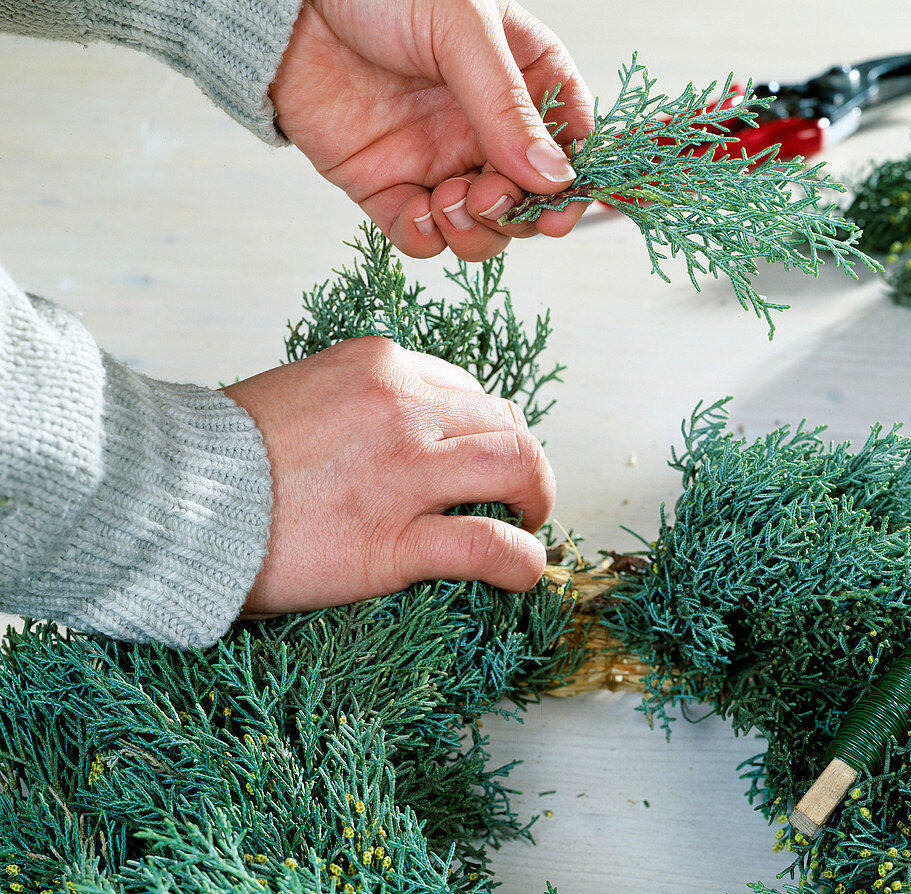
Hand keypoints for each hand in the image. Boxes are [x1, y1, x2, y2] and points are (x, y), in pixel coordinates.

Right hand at [222, 336, 554, 617]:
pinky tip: (524, 573)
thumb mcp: (304, 390)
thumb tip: (405, 423)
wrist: (171, 496)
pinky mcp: (394, 540)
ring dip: (537, 495)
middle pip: (503, 423)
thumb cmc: (226, 452)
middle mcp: (404, 408)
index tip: (480, 454)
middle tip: (518, 490)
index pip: (466, 390)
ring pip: (515, 466)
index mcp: (381, 367)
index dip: (484, 427)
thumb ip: (363, 399)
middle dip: (522, 457)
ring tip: (531, 519)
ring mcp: (404, 472)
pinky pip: (488, 545)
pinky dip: (523, 560)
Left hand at [270, 0, 594, 261]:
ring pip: (480, 227)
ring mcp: (438, 159)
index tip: (561, 209)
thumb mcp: (461, 31)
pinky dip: (426, 238)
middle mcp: (485, 127)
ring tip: (450, 200)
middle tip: (489, 195)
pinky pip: (421, 235)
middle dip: (516, 212)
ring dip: (475, 231)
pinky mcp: (388, 185)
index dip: (572, 185)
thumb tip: (554, 178)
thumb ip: (507, 106)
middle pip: (527, 199)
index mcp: (522, 79)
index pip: (570, 144)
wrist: (290, 4)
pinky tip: (418, 212)